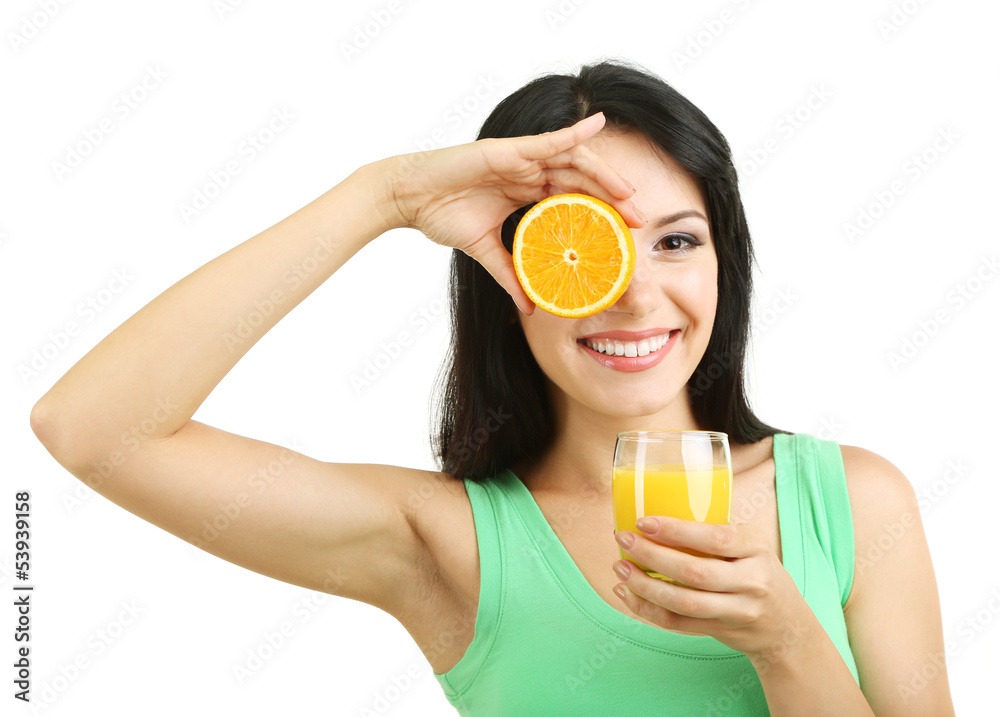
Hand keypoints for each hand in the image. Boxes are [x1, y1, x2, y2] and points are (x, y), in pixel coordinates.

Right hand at [378, 112, 646, 314]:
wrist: (409, 199)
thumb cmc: (442, 215)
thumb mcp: (485, 251)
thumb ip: (509, 274)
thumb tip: (529, 308)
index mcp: (526, 191)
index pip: (573, 199)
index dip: (601, 212)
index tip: (624, 233)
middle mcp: (528, 171)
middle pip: (582, 181)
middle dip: (612, 198)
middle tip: (638, 219)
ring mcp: (520, 158)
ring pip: (573, 162)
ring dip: (603, 176)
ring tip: (628, 193)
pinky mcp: (508, 149)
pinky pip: (548, 140)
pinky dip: (574, 132)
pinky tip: (597, 123)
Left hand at [612, 516, 812, 660]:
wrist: (787, 627)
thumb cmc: (758, 571)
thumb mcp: (751, 544)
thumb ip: (716, 530)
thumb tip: (659, 502)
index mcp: (756, 547)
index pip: (715, 538)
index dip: (676, 531)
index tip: (643, 521)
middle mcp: (751, 580)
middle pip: (694, 573)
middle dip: (651, 556)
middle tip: (623, 539)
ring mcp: (738, 610)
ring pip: (684, 603)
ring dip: (644, 586)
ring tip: (620, 569)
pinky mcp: (722, 632)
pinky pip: (678, 624)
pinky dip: (648, 610)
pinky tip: (627, 593)